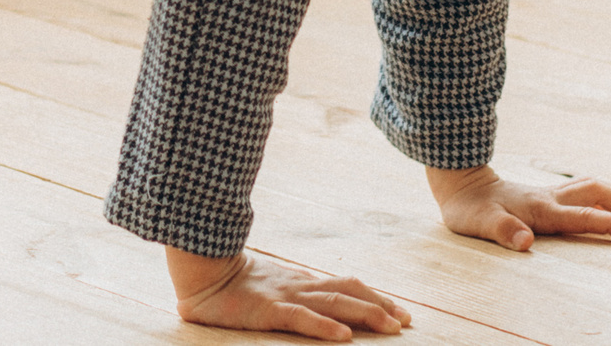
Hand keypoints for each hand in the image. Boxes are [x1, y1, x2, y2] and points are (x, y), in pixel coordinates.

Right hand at [166, 246, 412, 339]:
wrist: (202, 273)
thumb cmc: (232, 284)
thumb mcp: (270, 289)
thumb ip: (292, 296)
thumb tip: (318, 310)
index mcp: (301, 282)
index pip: (347, 287)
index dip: (375, 297)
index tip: (400, 312)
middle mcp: (301, 286)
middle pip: (349, 293)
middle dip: (381, 306)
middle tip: (407, 322)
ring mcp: (287, 296)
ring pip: (335, 304)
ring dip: (366, 314)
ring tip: (391, 327)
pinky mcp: (270, 311)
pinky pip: (302, 319)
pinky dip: (325, 327)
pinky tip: (344, 338)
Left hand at [426, 164, 610, 250]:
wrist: (461, 185)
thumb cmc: (470, 208)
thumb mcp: (480, 224)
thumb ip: (504, 231)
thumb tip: (526, 242)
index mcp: (541, 209)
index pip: (584, 215)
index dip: (609, 224)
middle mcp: (550, 198)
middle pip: (597, 190)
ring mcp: (548, 193)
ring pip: (591, 184)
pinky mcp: (545, 194)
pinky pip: (581, 189)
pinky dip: (600, 195)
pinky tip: (601, 208)